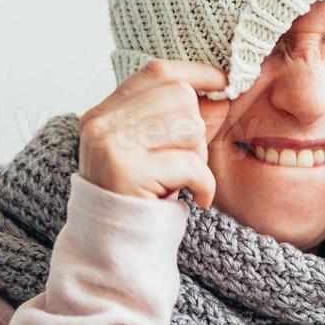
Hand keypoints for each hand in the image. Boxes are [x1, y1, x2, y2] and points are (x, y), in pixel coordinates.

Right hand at [77, 59, 230, 208]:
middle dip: (198, 129)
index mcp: (102, 113)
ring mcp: (110, 147)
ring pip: (188, 128)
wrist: (111, 252)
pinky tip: (198, 198)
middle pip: (179, 97)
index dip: (195, 74)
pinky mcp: (127, 173)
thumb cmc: (139, 199)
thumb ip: (181, 121)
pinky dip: (204, 184)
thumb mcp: (155, 153)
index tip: (221, 83)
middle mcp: (100, 125)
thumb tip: (223, 92)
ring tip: (184, 180)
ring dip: (199, 158)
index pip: (156, 72)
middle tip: (190, 162)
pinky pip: (189, 164)